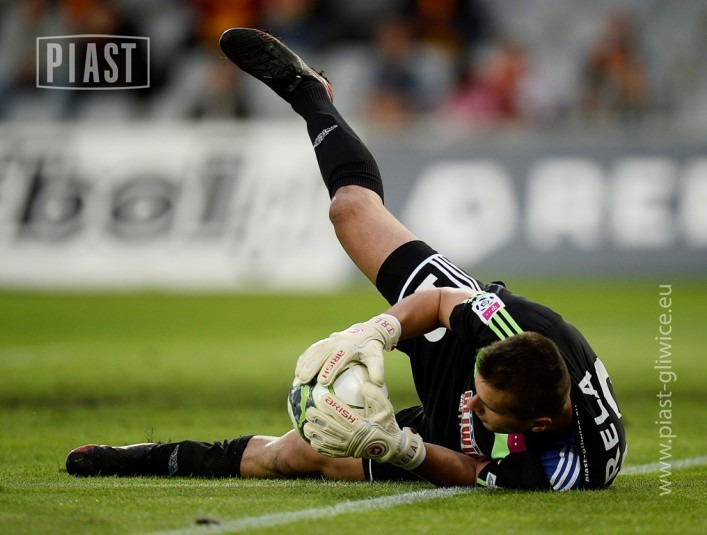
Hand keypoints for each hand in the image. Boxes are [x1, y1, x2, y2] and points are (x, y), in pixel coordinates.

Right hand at [294, 314, 400, 386]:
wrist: (366, 331)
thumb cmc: (370, 348)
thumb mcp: (376, 357)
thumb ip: (377, 369)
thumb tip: (377, 385)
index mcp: (349, 347)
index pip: (338, 358)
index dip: (329, 369)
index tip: (323, 382)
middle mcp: (337, 342)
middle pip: (321, 354)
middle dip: (312, 367)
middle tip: (304, 380)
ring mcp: (329, 341)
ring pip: (314, 351)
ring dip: (305, 363)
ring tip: (297, 377)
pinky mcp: (324, 342)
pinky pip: (311, 349)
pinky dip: (304, 358)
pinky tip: (297, 369)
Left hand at [303, 382, 425, 469]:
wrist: (389, 448)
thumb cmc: (386, 424)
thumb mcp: (386, 408)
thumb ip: (376, 396)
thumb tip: (364, 385)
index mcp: (362, 426)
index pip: (344, 415)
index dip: (333, 407)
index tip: (323, 397)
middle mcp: (353, 438)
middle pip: (332, 428)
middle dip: (319, 419)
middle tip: (309, 411)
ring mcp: (348, 448)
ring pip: (328, 441)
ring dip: (316, 434)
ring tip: (305, 425)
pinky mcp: (345, 454)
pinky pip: (330, 451)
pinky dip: (319, 446)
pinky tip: (311, 440)